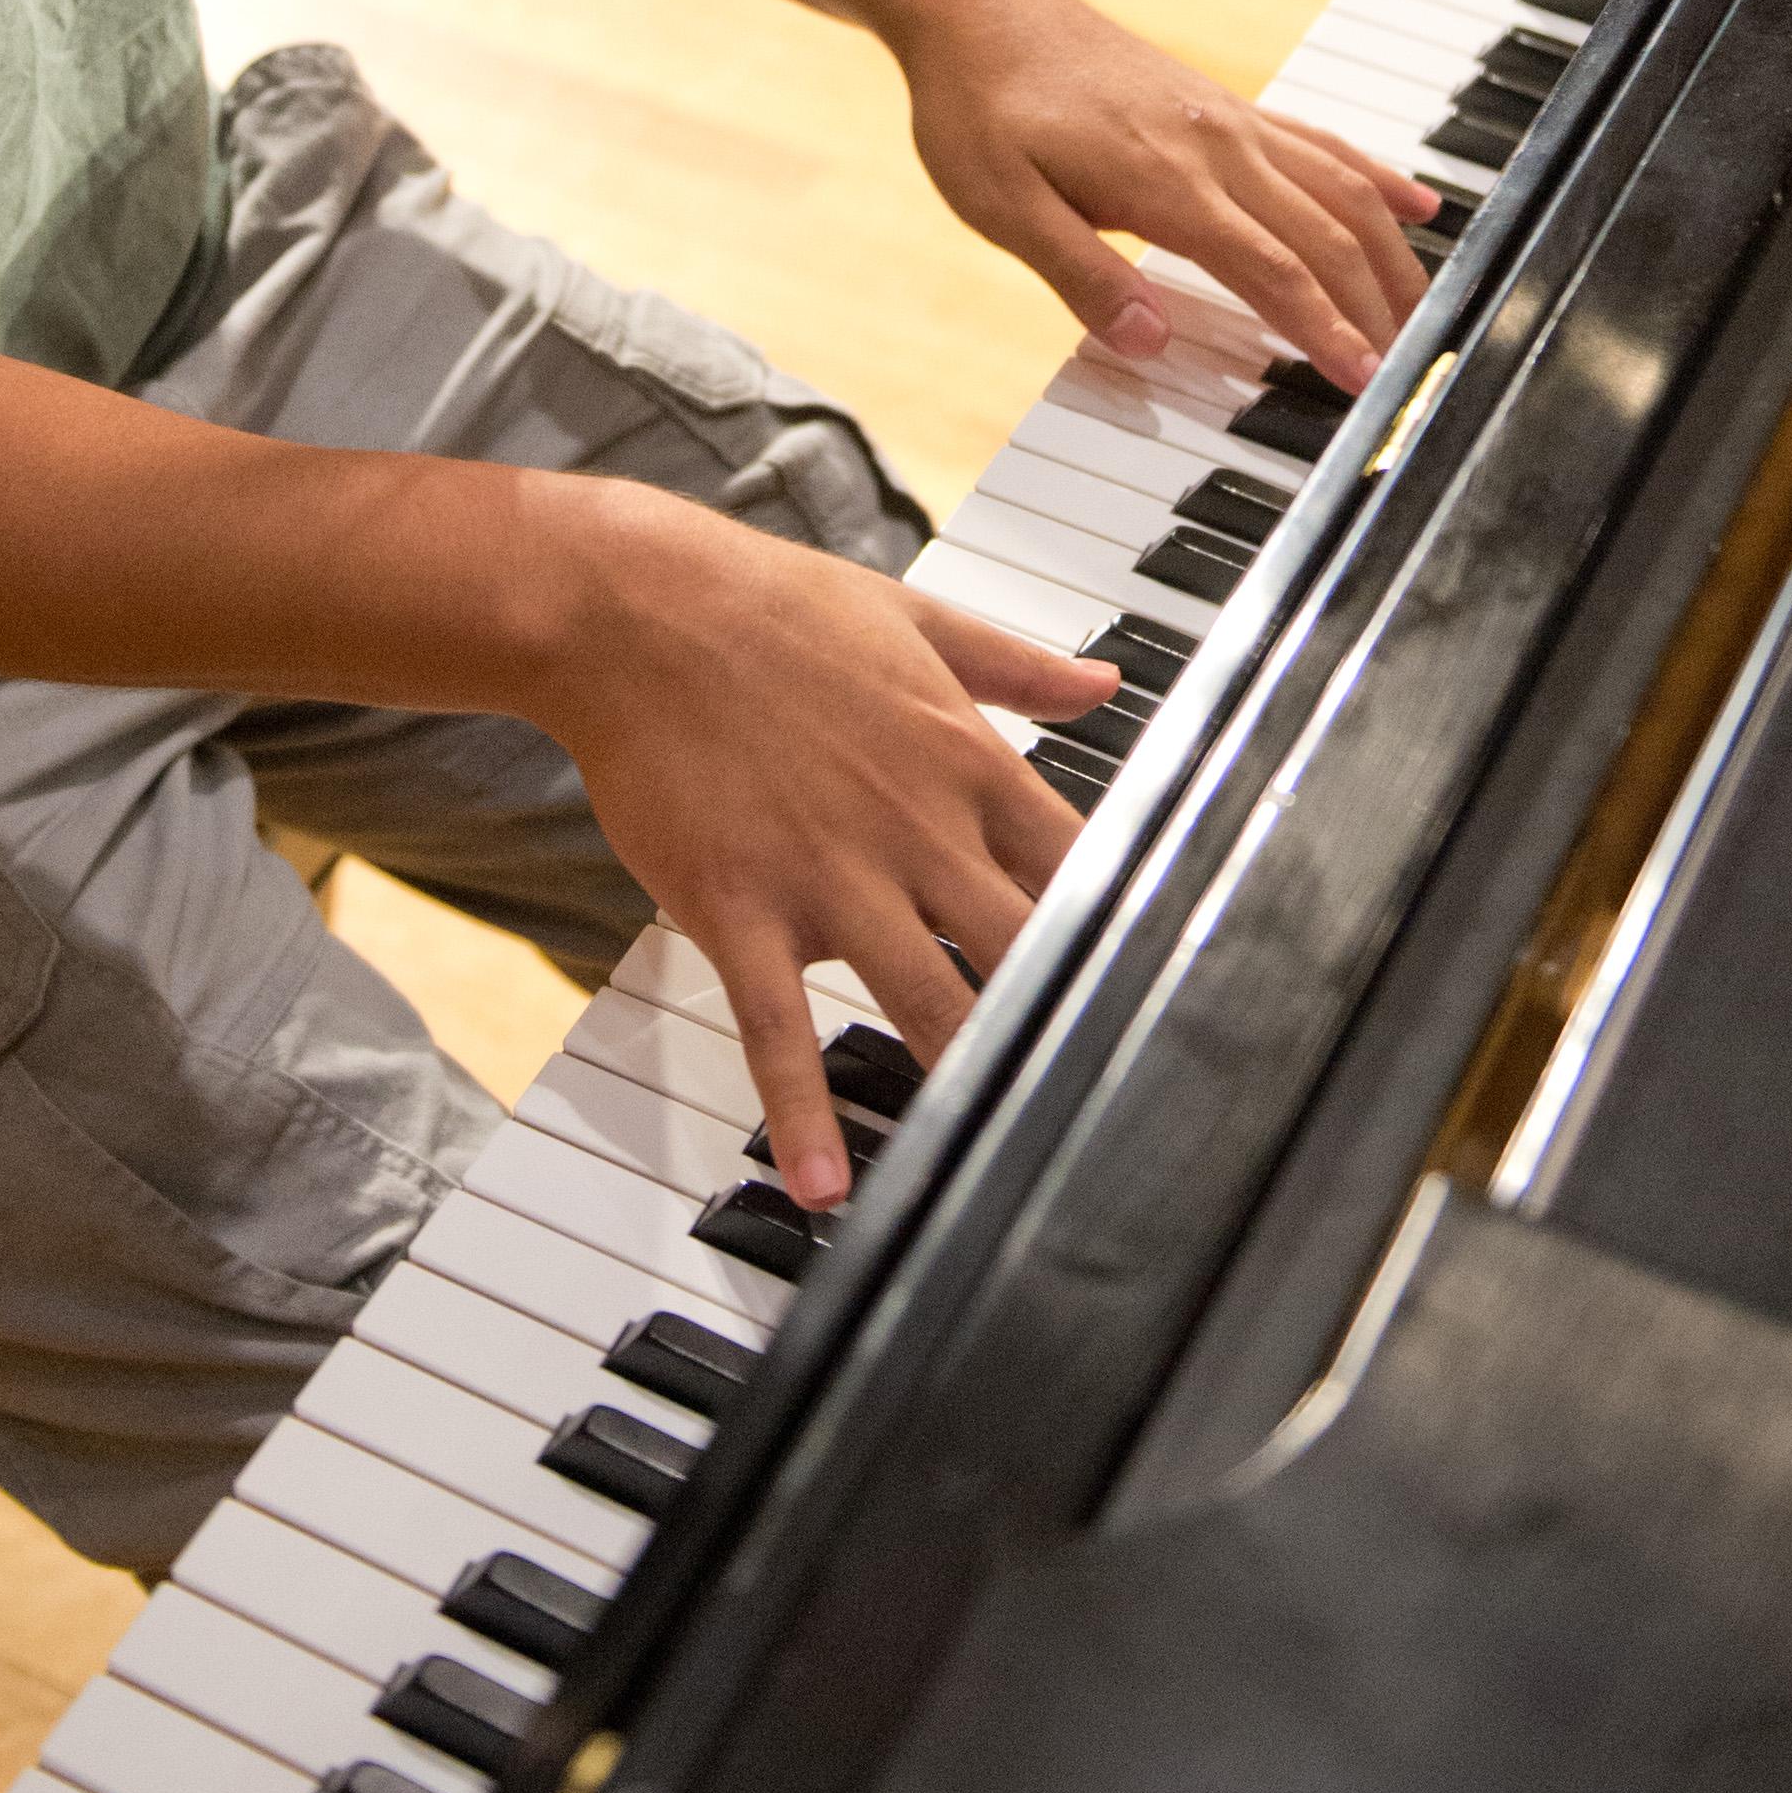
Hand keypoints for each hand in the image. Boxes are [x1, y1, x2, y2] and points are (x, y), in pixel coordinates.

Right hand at [542, 482, 1113, 1207]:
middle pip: (1023, 947)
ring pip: (923, 999)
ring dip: (964, 1080)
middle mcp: (913, 825)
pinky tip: (824, 1185)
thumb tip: (1104, 682)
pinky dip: (803, 1111)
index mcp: (964, 756)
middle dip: (1066, 1021)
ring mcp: (826, 874)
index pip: (1078, 860)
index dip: (1126, 928)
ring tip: (1000, 1159)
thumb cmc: (770, 607)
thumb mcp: (916, 617)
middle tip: (1104, 1100)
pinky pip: (778, 1030)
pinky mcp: (740, 909)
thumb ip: (1016, 665)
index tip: (1156, 988)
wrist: (635, 610)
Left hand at [891, 0, 1435, 393]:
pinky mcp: (1224, 104)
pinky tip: (1416, 203)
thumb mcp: (999, 206)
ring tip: (1423, 312)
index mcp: (1165, 180)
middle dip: (1378, 307)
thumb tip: (1149, 342)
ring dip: (1389, 254)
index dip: (1326, 330)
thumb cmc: (978, 106)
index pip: (1273, 270)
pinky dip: (1376, 177)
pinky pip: (1322, 142)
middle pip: (1327, 235)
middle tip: (1410, 373)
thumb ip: (1080, 275)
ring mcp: (1227, 120)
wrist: (975, 5)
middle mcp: (1215, 146)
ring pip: (1342, 188)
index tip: (1366, 382)